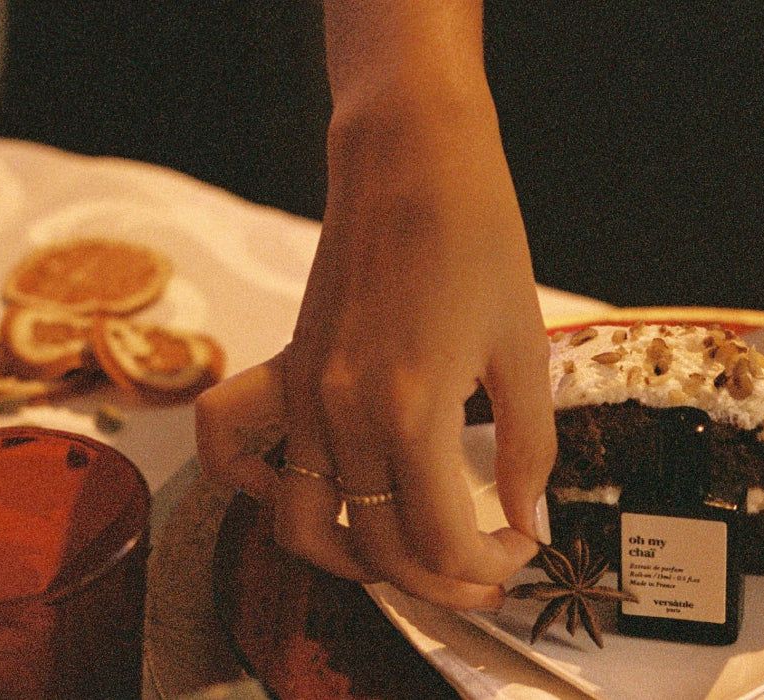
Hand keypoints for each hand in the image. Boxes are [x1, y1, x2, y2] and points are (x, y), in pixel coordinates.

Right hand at [194, 0, 552, 610]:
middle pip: (376, 547)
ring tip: (410, 555)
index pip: (438, 538)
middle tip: (485, 571)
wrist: (411, 158)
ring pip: (306, 524)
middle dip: (437, 579)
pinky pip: (234, 449)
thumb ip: (528, 446)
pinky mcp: (286, 370)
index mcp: (411, 410)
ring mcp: (304, 395)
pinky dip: (259, 488)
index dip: (486, 565)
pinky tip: (317, 492)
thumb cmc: (476, 235)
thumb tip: (526, 516)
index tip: (519, 550)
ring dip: (356, 561)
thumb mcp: (524, 349)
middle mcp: (344, 414)